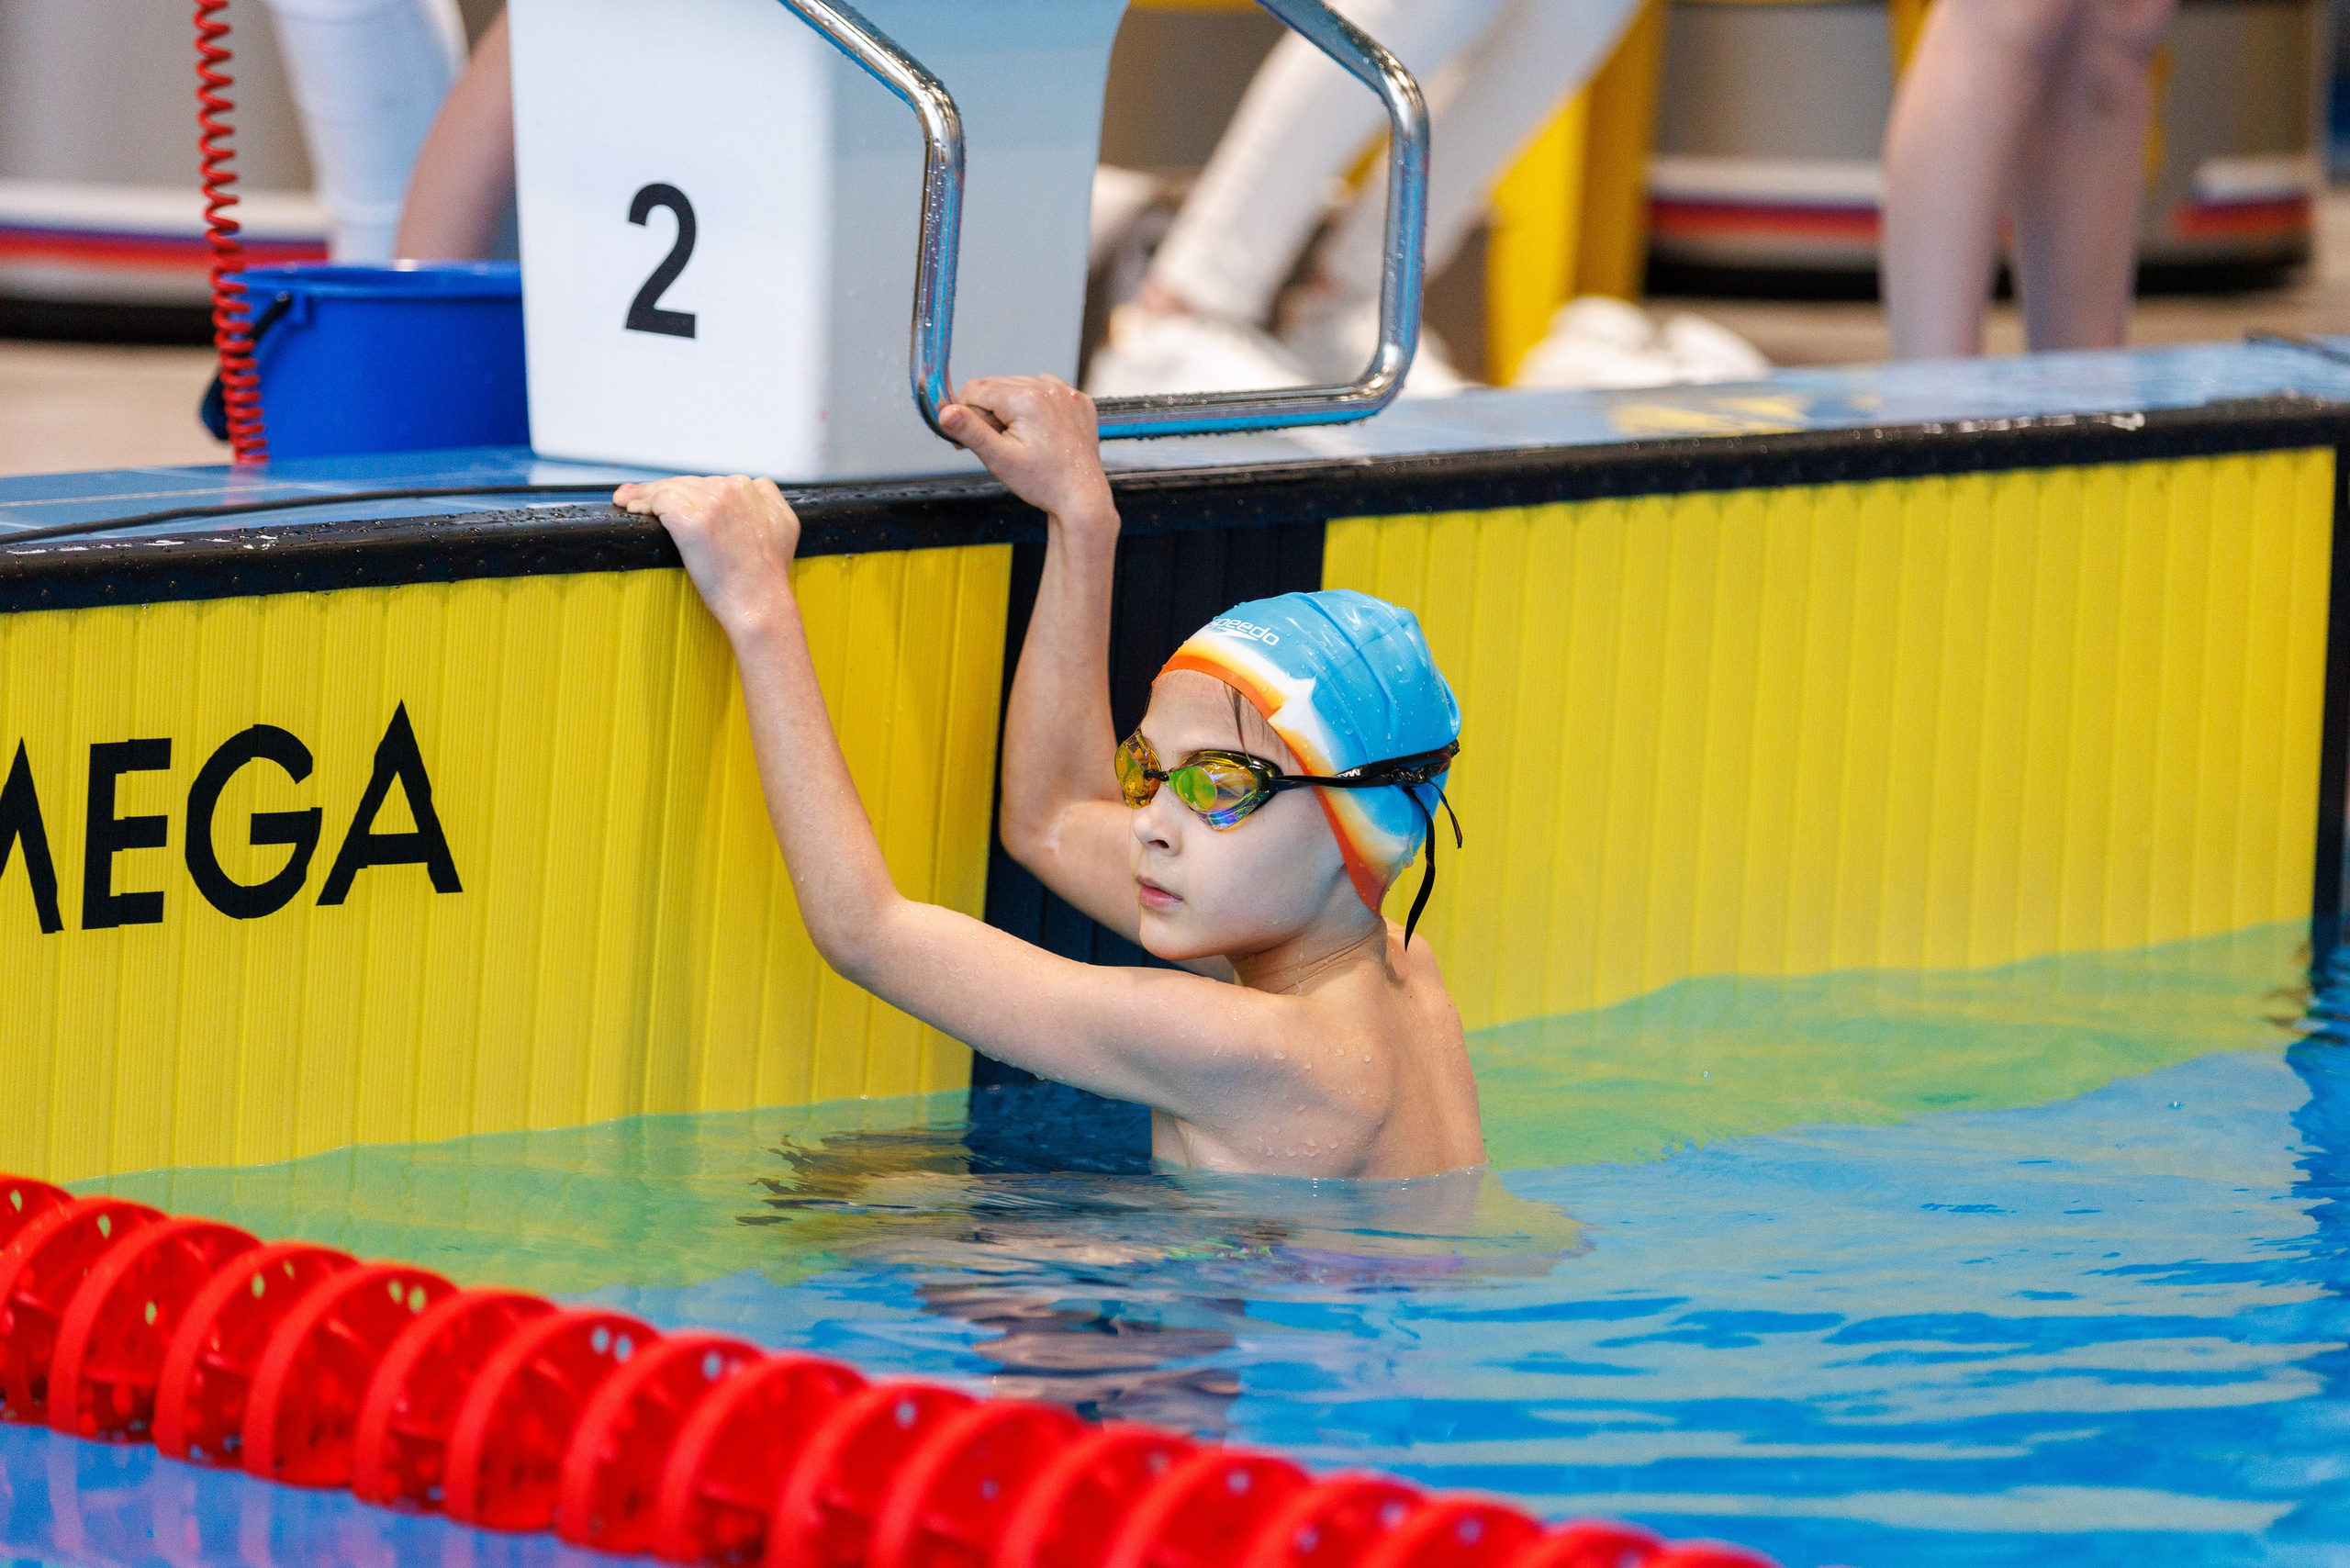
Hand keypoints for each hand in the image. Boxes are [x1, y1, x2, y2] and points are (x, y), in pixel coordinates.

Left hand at [615, 474, 800, 634]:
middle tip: (638, 497)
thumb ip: (770, 500)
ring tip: (627, 500)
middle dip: (665, 489)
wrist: (760, 602)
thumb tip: (755, 487)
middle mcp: (735, 489)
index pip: (714, 483)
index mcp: (756, 490)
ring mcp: (712, 502)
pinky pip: (657, 500)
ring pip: (670, 488)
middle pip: (690, 483)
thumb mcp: (786, 526)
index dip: (691, 492)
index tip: (675, 499)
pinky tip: (631, 509)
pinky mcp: (690, 518)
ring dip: (645, 494)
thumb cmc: (768, 577)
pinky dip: (640, 502)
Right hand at [941, 375, 1117, 528]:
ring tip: (1023, 441)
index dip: (967, 413)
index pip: (976, 389)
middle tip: (998, 444)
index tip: (969, 438)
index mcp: (1026, 399)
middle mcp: (1048, 387)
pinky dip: (1037, 406)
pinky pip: (1046, 391)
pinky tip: (1040, 431)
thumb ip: (970, 431)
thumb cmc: (1043, 483)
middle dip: (990, 412)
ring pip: (1020, 387)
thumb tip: (945, 411)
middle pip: (997, 387)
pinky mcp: (1078, 400)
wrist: (1081, 498)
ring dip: (1012, 408)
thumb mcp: (999, 459)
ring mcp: (1067, 392)